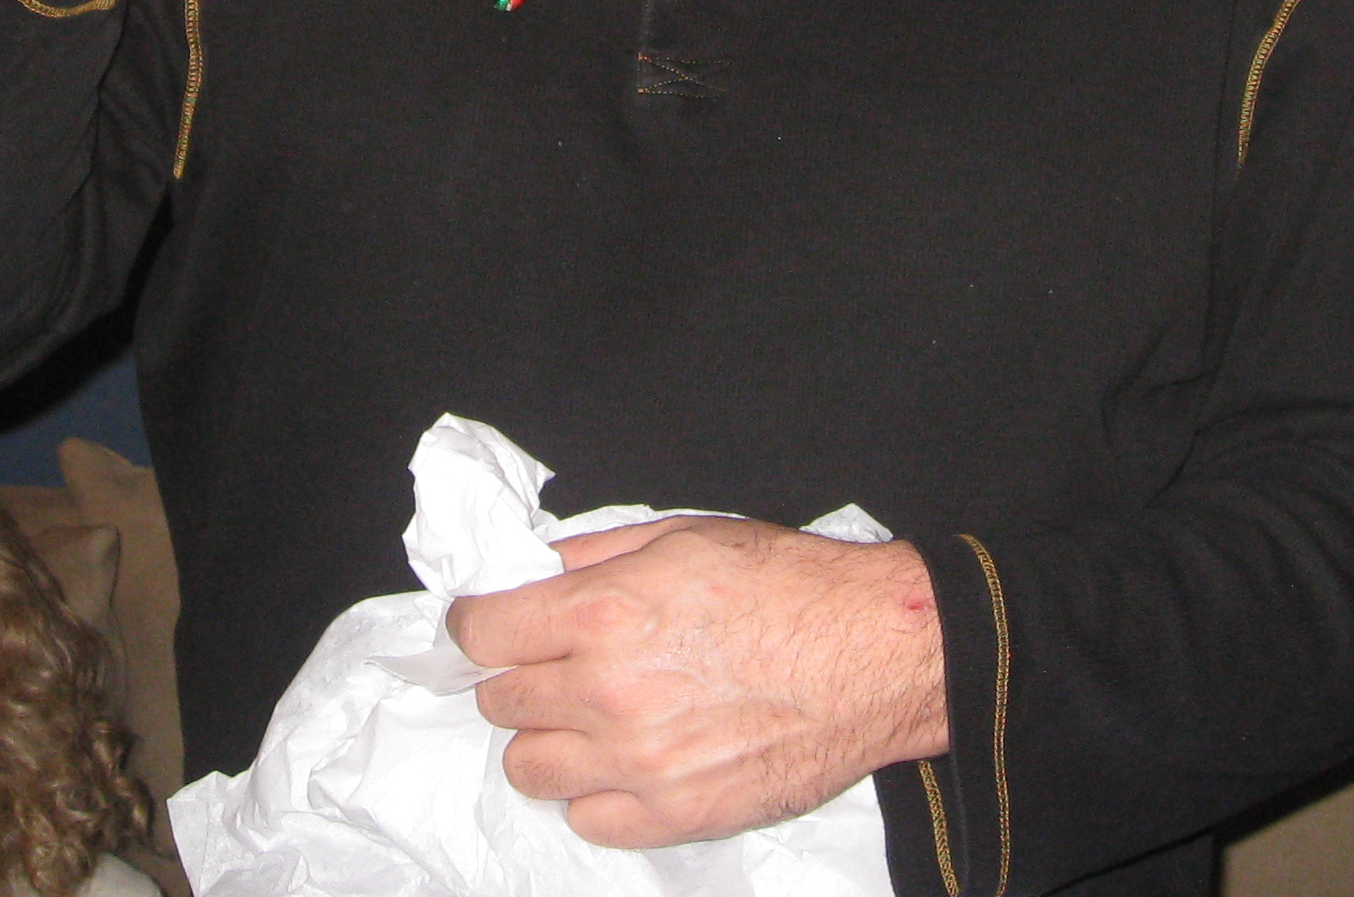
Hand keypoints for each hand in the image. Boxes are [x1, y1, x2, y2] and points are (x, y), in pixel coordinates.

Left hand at [446, 516, 946, 848]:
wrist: (875, 653)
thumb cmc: (789, 585)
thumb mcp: (681, 535)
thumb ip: (591, 556)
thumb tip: (529, 573)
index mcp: (603, 614)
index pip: (482, 632)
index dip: (479, 623)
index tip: (491, 624)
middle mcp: (608, 694)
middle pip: (499, 700)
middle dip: (520, 675)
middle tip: (559, 662)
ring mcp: (637, 765)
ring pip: (528, 767)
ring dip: (548, 738)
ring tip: (592, 714)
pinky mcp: (672, 815)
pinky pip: (586, 818)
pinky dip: (595, 790)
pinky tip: (629, 757)